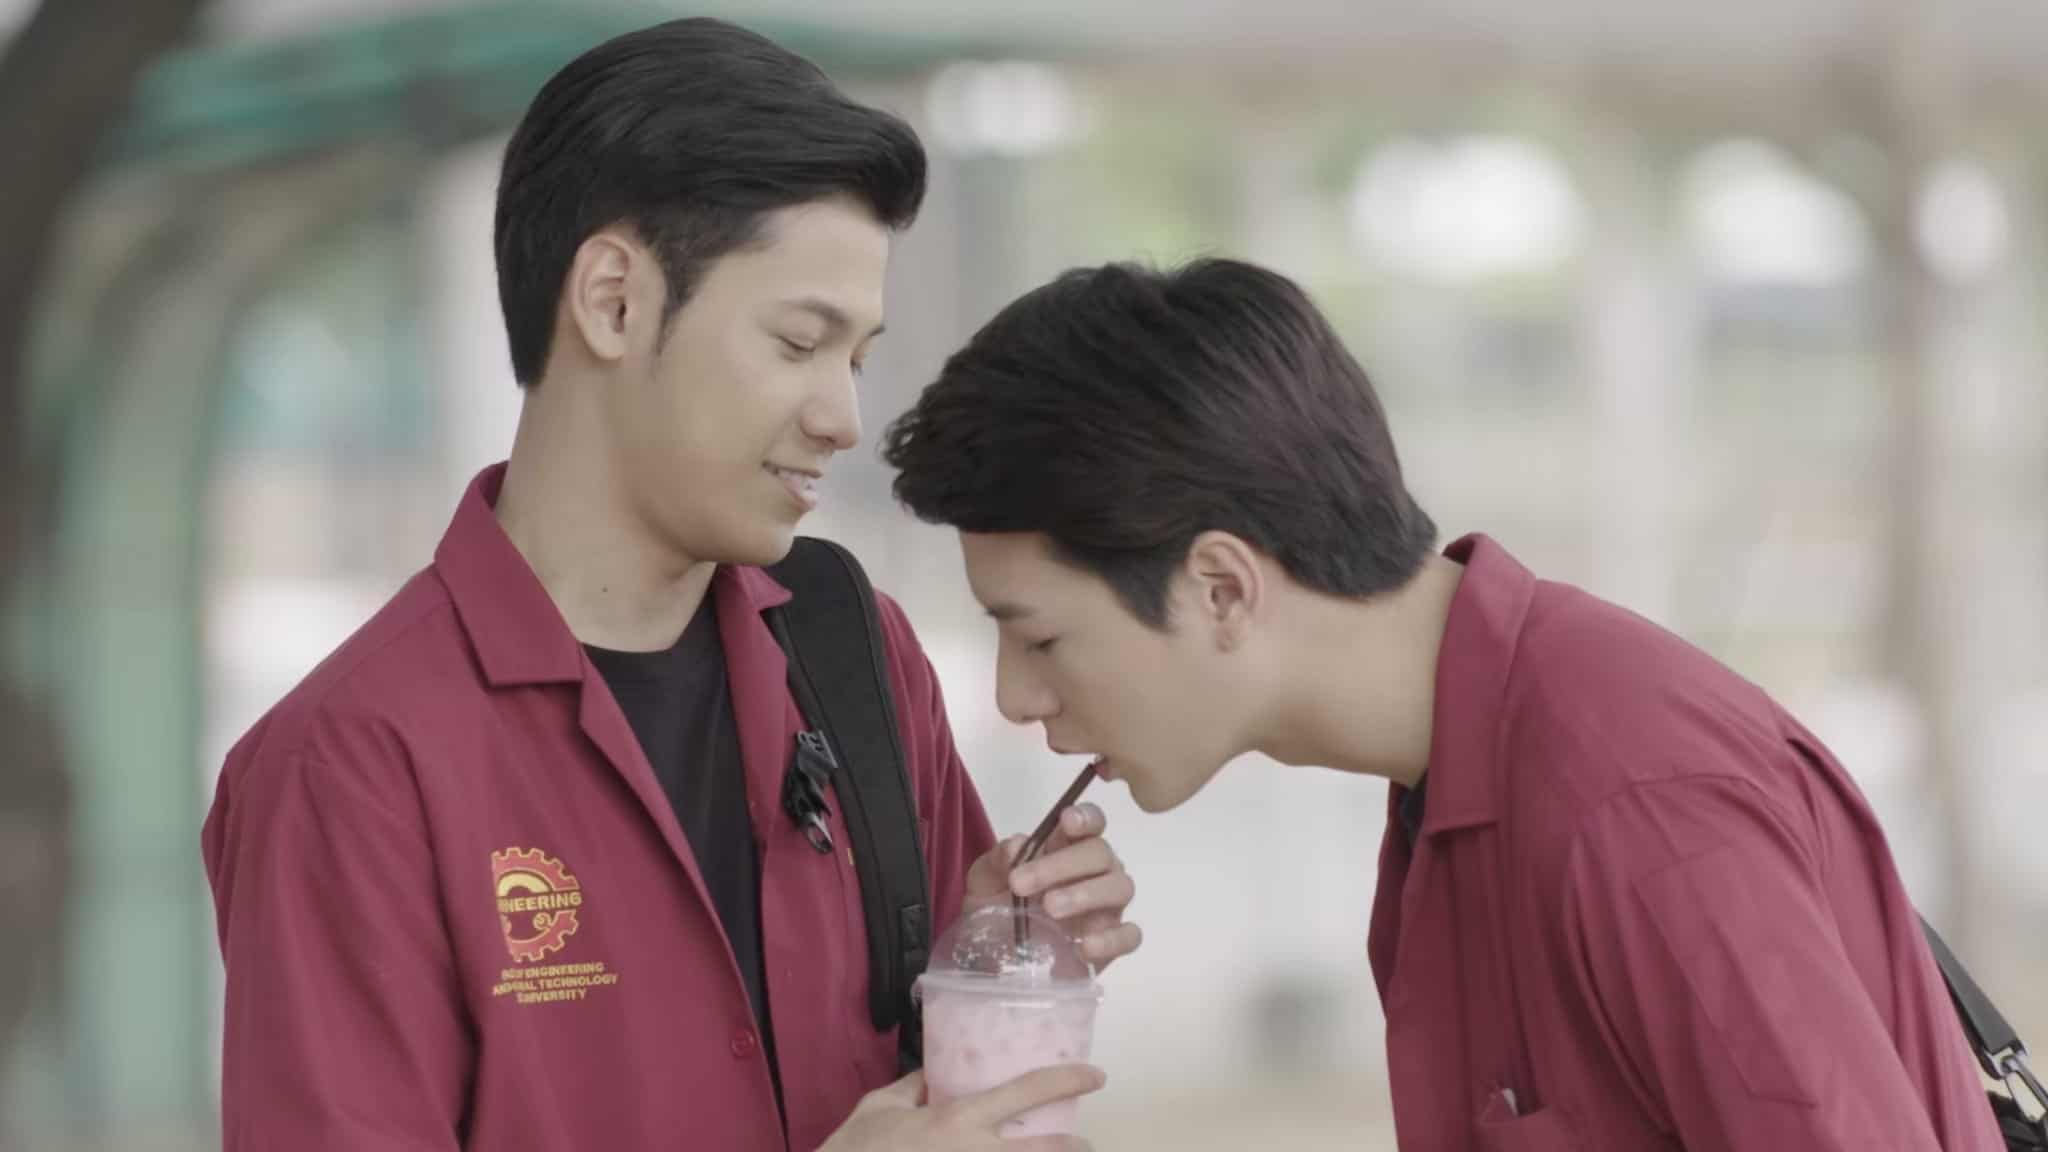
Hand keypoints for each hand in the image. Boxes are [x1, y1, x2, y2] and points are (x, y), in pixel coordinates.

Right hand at [817, 1066, 1102, 1150]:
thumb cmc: (853, 1151)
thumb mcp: (877, 1108)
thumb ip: (910, 1088)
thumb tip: (931, 1072)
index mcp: (957, 1121)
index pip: (1026, 1091)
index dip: (1067, 1079)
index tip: (1095, 1076)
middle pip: (1048, 1151)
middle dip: (1075, 1147)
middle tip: (1083, 1143)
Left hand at [963, 803, 1141, 970]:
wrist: (991, 959)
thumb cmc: (994, 908)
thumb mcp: (984, 880)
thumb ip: (997, 860)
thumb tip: (1016, 847)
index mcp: (1067, 848)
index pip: (1091, 822)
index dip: (1086, 817)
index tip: (1066, 822)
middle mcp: (1095, 872)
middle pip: (1101, 854)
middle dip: (1062, 864)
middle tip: (1021, 884)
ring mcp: (1107, 908)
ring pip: (1120, 888)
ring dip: (1086, 894)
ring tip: (1050, 909)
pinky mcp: (1110, 944)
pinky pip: (1129, 936)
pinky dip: (1111, 939)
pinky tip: (1083, 946)